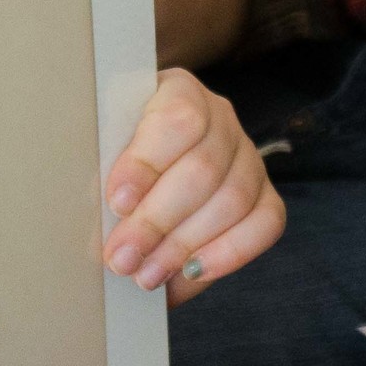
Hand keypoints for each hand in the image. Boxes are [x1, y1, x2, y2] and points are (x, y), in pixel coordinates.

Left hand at [102, 69, 283, 307]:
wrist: (144, 165)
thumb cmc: (115, 154)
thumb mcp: (103, 146)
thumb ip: (102, 166)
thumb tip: (100, 217)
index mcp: (177, 90)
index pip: (177, 118)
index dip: (147, 162)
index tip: (116, 202)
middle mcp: (220, 117)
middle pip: (203, 168)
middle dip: (158, 221)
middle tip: (122, 257)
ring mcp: (247, 155)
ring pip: (233, 199)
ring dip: (184, 245)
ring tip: (145, 275)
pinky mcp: (265, 194)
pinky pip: (266, 223)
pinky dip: (230, 253)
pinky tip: (192, 272)